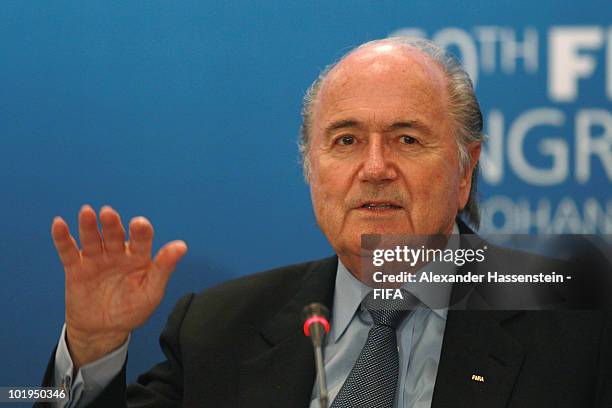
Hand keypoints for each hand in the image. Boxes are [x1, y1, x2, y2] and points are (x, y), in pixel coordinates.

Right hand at [51, 205, 186, 368]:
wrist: (104, 331)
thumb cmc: (132, 310)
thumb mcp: (151, 292)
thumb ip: (164, 268)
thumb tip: (181, 246)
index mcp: (139, 257)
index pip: (141, 240)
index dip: (140, 231)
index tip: (139, 224)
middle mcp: (118, 253)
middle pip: (114, 235)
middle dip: (112, 224)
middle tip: (109, 214)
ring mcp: (96, 259)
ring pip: (92, 239)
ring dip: (89, 226)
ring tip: (87, 213)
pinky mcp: (76, 268)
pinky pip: (69, 251)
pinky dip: (62, 238)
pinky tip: (59, 224)